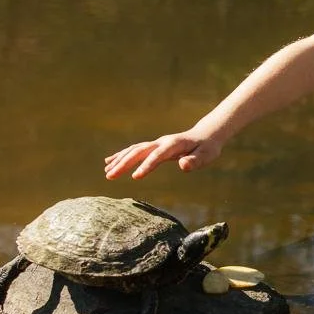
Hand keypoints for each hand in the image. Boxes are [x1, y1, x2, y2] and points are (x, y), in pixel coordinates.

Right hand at [103, 130, 220, 179]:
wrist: (206, 135)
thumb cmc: (207, 148)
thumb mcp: (207, 155)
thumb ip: (196, 161)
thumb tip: (183, 166)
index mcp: (174, 144)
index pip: (158, 155)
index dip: (147, 165)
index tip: (135, 177)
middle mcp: (162, 142)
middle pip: (139, 151)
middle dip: (124, 163)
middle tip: (110, 176)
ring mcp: (156, 143)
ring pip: (134, 150)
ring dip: (119, 160)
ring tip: (106, 172)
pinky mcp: (154, 147)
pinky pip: (134, 150)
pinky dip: (122, 156)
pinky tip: (109, 162)